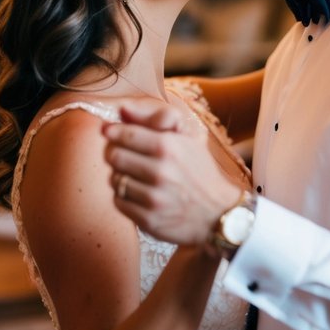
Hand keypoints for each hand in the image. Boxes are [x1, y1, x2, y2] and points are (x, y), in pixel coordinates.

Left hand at [102, 99, 241, 246]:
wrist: (219, 214)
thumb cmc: (200, 172)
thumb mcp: (186, 138)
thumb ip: (154, 119)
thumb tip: (122, 109)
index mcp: (168, 146)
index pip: (123, 134)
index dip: (113, 132)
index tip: (110, 132)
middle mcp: (160, 171)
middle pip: (114, 156)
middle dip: (114, 152)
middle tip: (123, 154)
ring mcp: (153, 198)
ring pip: (114, 179)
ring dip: (120, 175)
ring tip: (135, 176)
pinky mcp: (148, 220)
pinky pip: (118, 201)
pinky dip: (124, 196)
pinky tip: (139, 194)